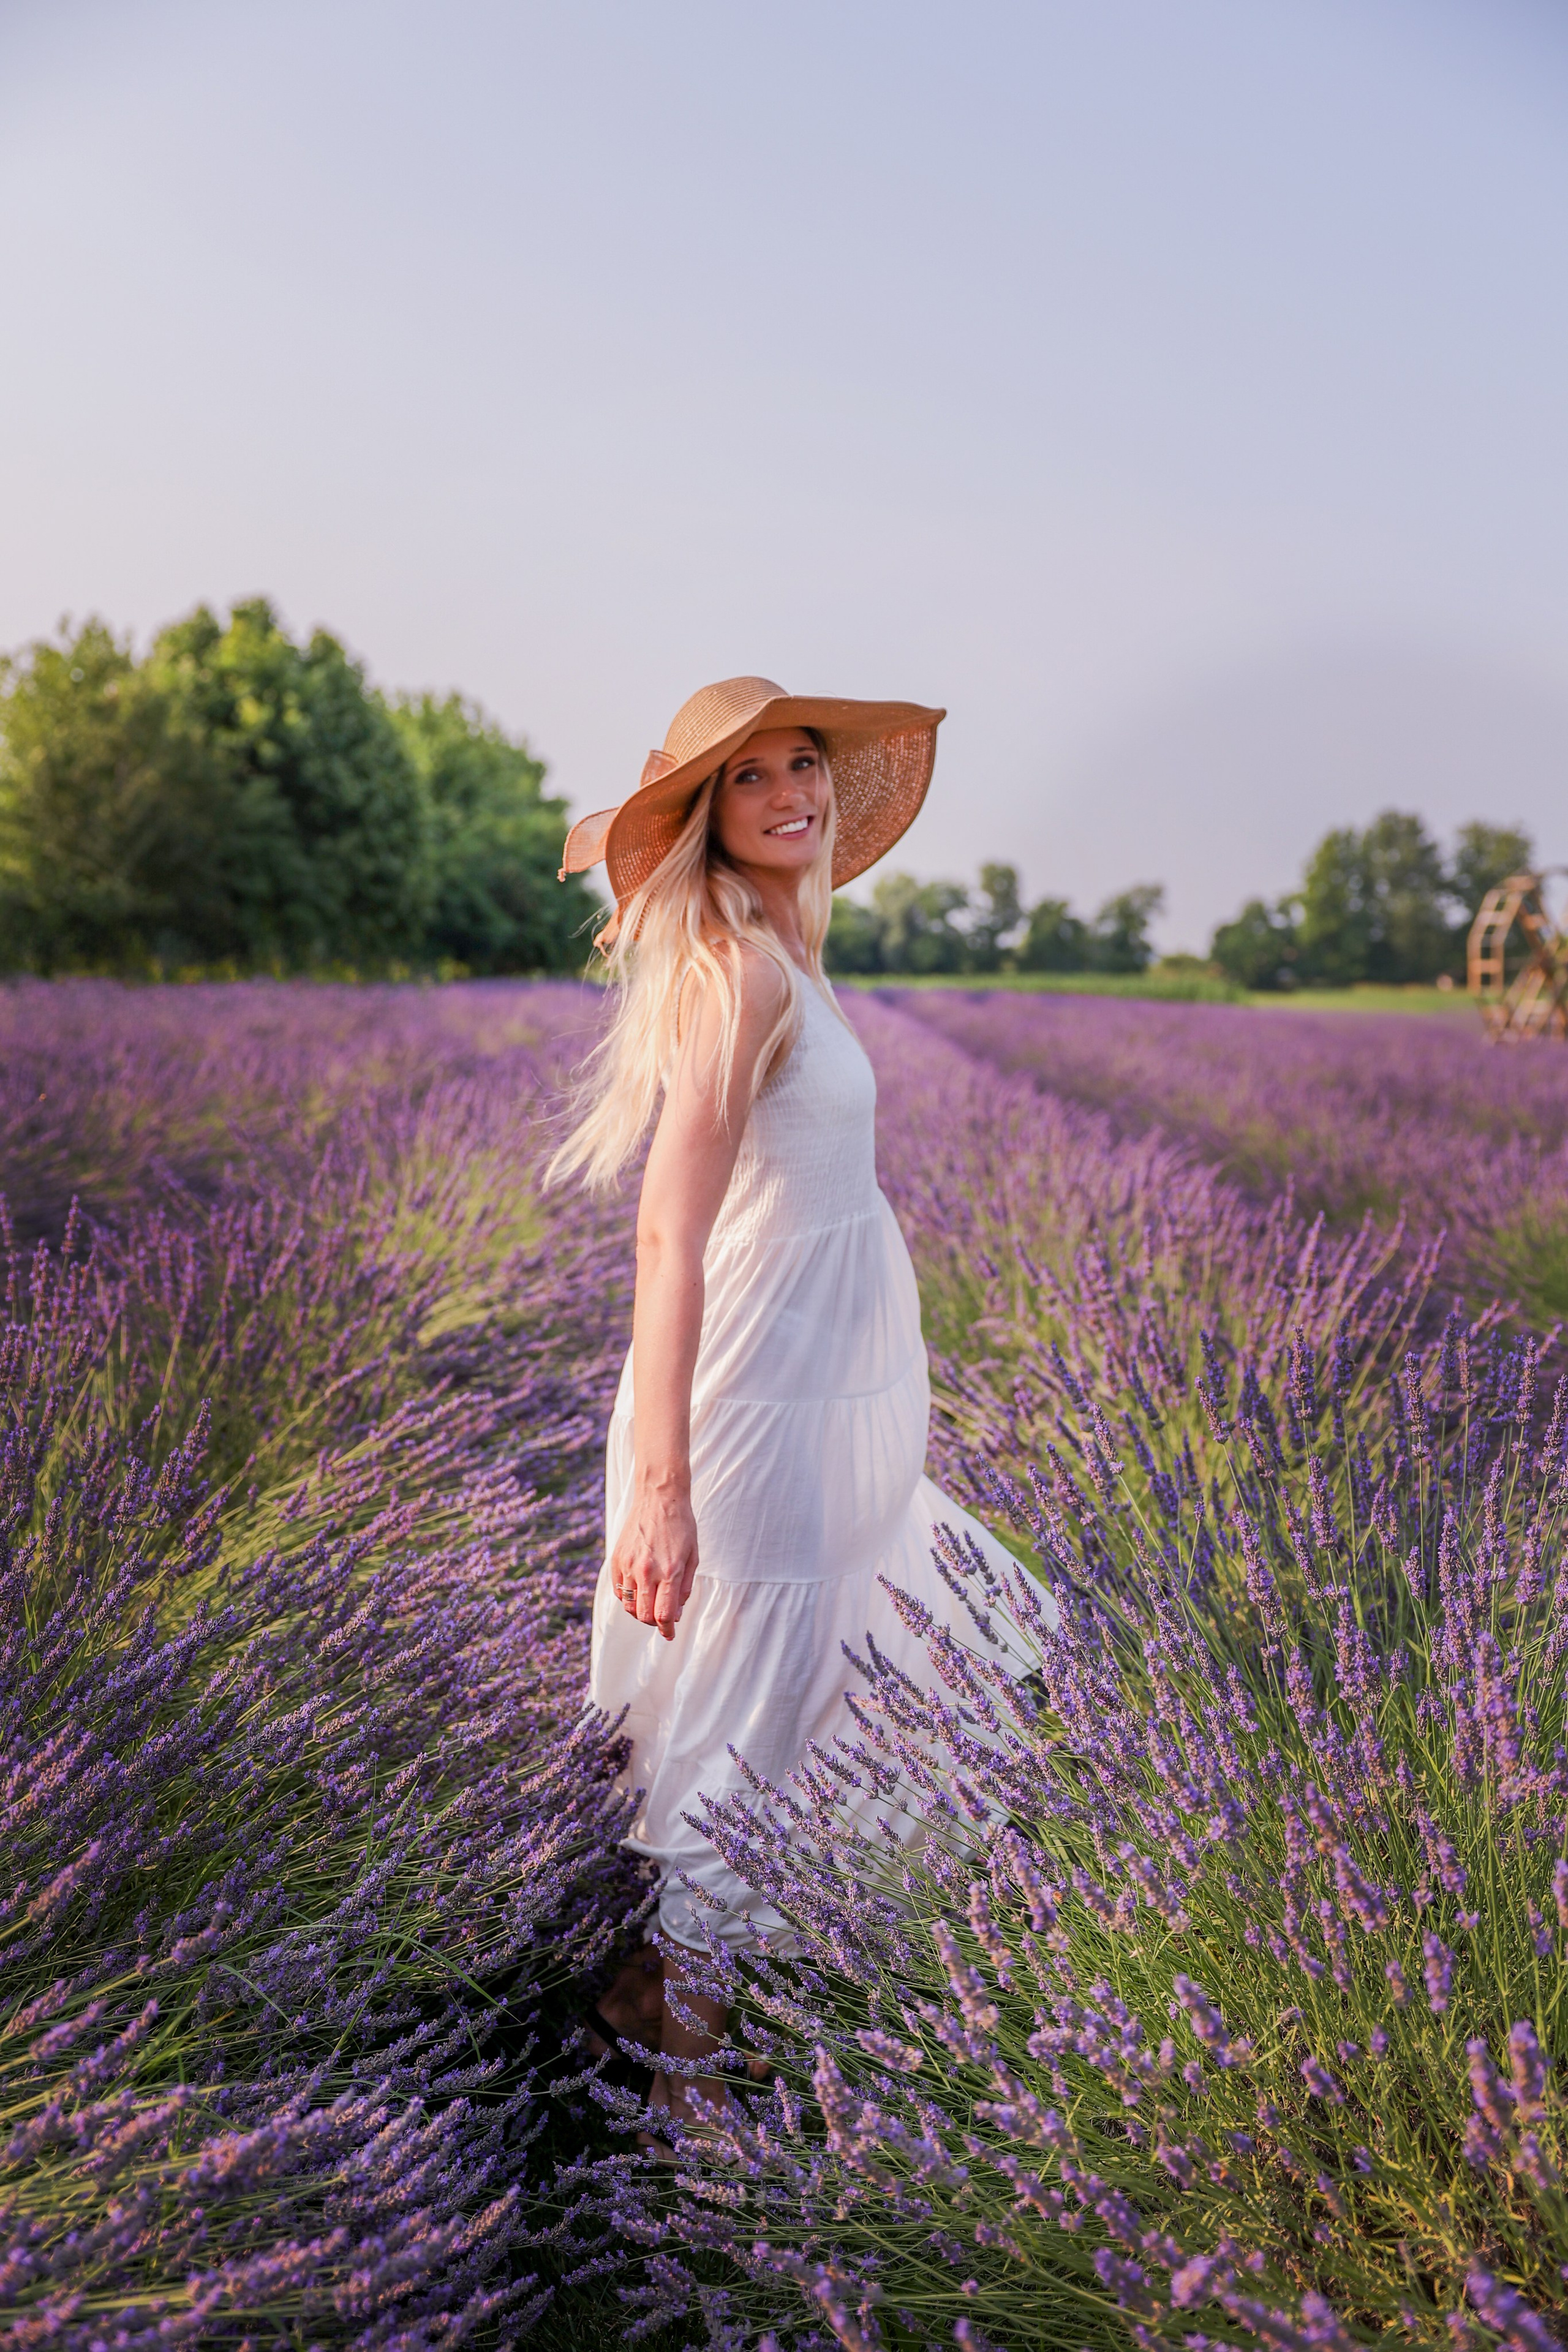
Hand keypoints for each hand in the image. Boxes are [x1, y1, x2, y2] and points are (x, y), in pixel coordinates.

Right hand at [609, 1480, 698, 1640]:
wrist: (659, 1497)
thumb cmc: (681, 1526)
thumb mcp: (692, 1557)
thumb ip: (684, 1588)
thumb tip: (675, 1613)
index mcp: (669, 1571)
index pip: (663, 1614)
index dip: (667, 1629)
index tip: (669, 1633)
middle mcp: (646, 1571)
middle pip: (644, 1615)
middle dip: (654, 1623)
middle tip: (662, 1618)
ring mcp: (628, 1565)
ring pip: (629, 1606)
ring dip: (640, 1612)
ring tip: (651, 1604)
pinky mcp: (617, 1559)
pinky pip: (619, 1591)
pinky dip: (628, 1598)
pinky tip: (639, 1591)